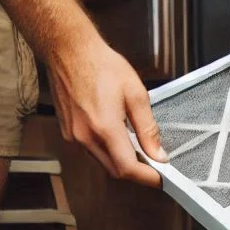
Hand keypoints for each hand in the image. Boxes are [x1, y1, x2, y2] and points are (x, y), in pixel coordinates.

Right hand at [47, 32, 166, 185]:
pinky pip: (92, 151)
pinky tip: (118, 138)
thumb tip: (158, 153)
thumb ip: (148, 128)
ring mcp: (73, 136)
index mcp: (104, 128)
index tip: (161, 178)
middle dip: (137, 172)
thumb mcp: (135, 94)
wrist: (68, 50)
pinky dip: (108, 151)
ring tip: (139, 148)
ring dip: (122, 161)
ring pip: (103, 162)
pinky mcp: (68, 132)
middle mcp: (85, 137)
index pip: (128, 168)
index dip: (147, 178)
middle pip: (115, 170)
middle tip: (155, 165)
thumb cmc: (101, 65)